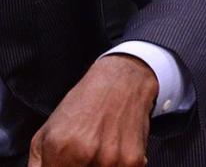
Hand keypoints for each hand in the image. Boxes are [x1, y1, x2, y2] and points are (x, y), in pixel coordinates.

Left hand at [29, 54, 158, 166]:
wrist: (123, 80)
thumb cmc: (86, 101)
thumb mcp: (47, 130)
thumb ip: (38, 164)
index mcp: (60, 147)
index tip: (63, 163)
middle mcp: (85, 154)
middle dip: (77, 166)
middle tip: (81, 156)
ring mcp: (112, 159)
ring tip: (100, 151)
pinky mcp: (133, 160)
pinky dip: (116, 166)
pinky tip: (115, 151)